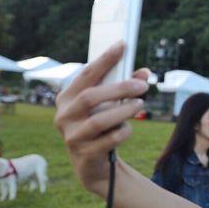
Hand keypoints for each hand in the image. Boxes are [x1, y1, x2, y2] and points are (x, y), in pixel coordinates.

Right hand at [54, 42, 148, 194]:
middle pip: (90, 97)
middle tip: (142, 85)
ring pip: (99, 121)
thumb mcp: (109, 105)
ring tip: (140, 105)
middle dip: (119, 89)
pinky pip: (108, 140)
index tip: (122, 45)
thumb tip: (144, 72)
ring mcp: (71, 136)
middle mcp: (64, 116)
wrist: (92, 163)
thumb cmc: (100, 125)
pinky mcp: (84, 154)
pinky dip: (123, 132)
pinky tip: (127, 129)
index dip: (105, 59)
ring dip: (124, 111)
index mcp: (66, 98)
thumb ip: (124, 87)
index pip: (86, 74)